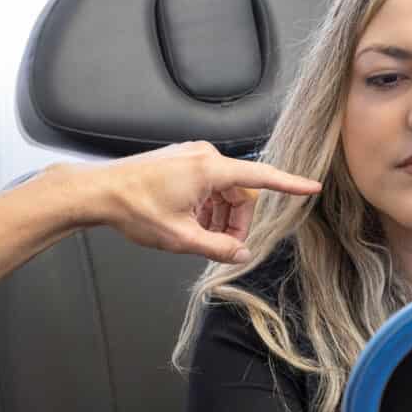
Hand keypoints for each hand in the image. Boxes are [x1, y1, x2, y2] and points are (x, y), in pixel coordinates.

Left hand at [88, 140, 320, 262]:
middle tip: (222, 247)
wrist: (99, 192)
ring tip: (197, 236)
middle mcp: (204, 155)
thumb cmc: (135, 209)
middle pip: (241, 192)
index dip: (289, 184)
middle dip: (236, 221)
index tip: (312, 187)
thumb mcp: (180, 238)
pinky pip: (207, 183)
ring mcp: (191, 155)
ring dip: (219, 216)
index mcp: (209, 169)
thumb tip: (242, 256)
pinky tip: (190, 222)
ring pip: (224, 190)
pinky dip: (206, 205)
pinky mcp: (181, 159)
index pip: (261, 177)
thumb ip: (217, 248)